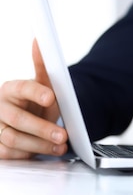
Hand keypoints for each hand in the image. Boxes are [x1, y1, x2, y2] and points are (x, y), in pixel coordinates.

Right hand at [0, 40, 67, 158]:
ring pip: (13, 139)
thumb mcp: (44, 85)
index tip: (51, 97)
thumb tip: (39, 39)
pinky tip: (45, 153)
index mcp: (11, 89)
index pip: (22, 87)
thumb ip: (44, 65)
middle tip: (62, 135)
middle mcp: (0, 107)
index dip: (36, 92)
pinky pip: (10, 154)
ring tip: (60, 146)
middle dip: (42, 128)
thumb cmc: (37, 103)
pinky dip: (30, 154)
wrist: (32, 123)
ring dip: (40, 145)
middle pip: (16, 119)